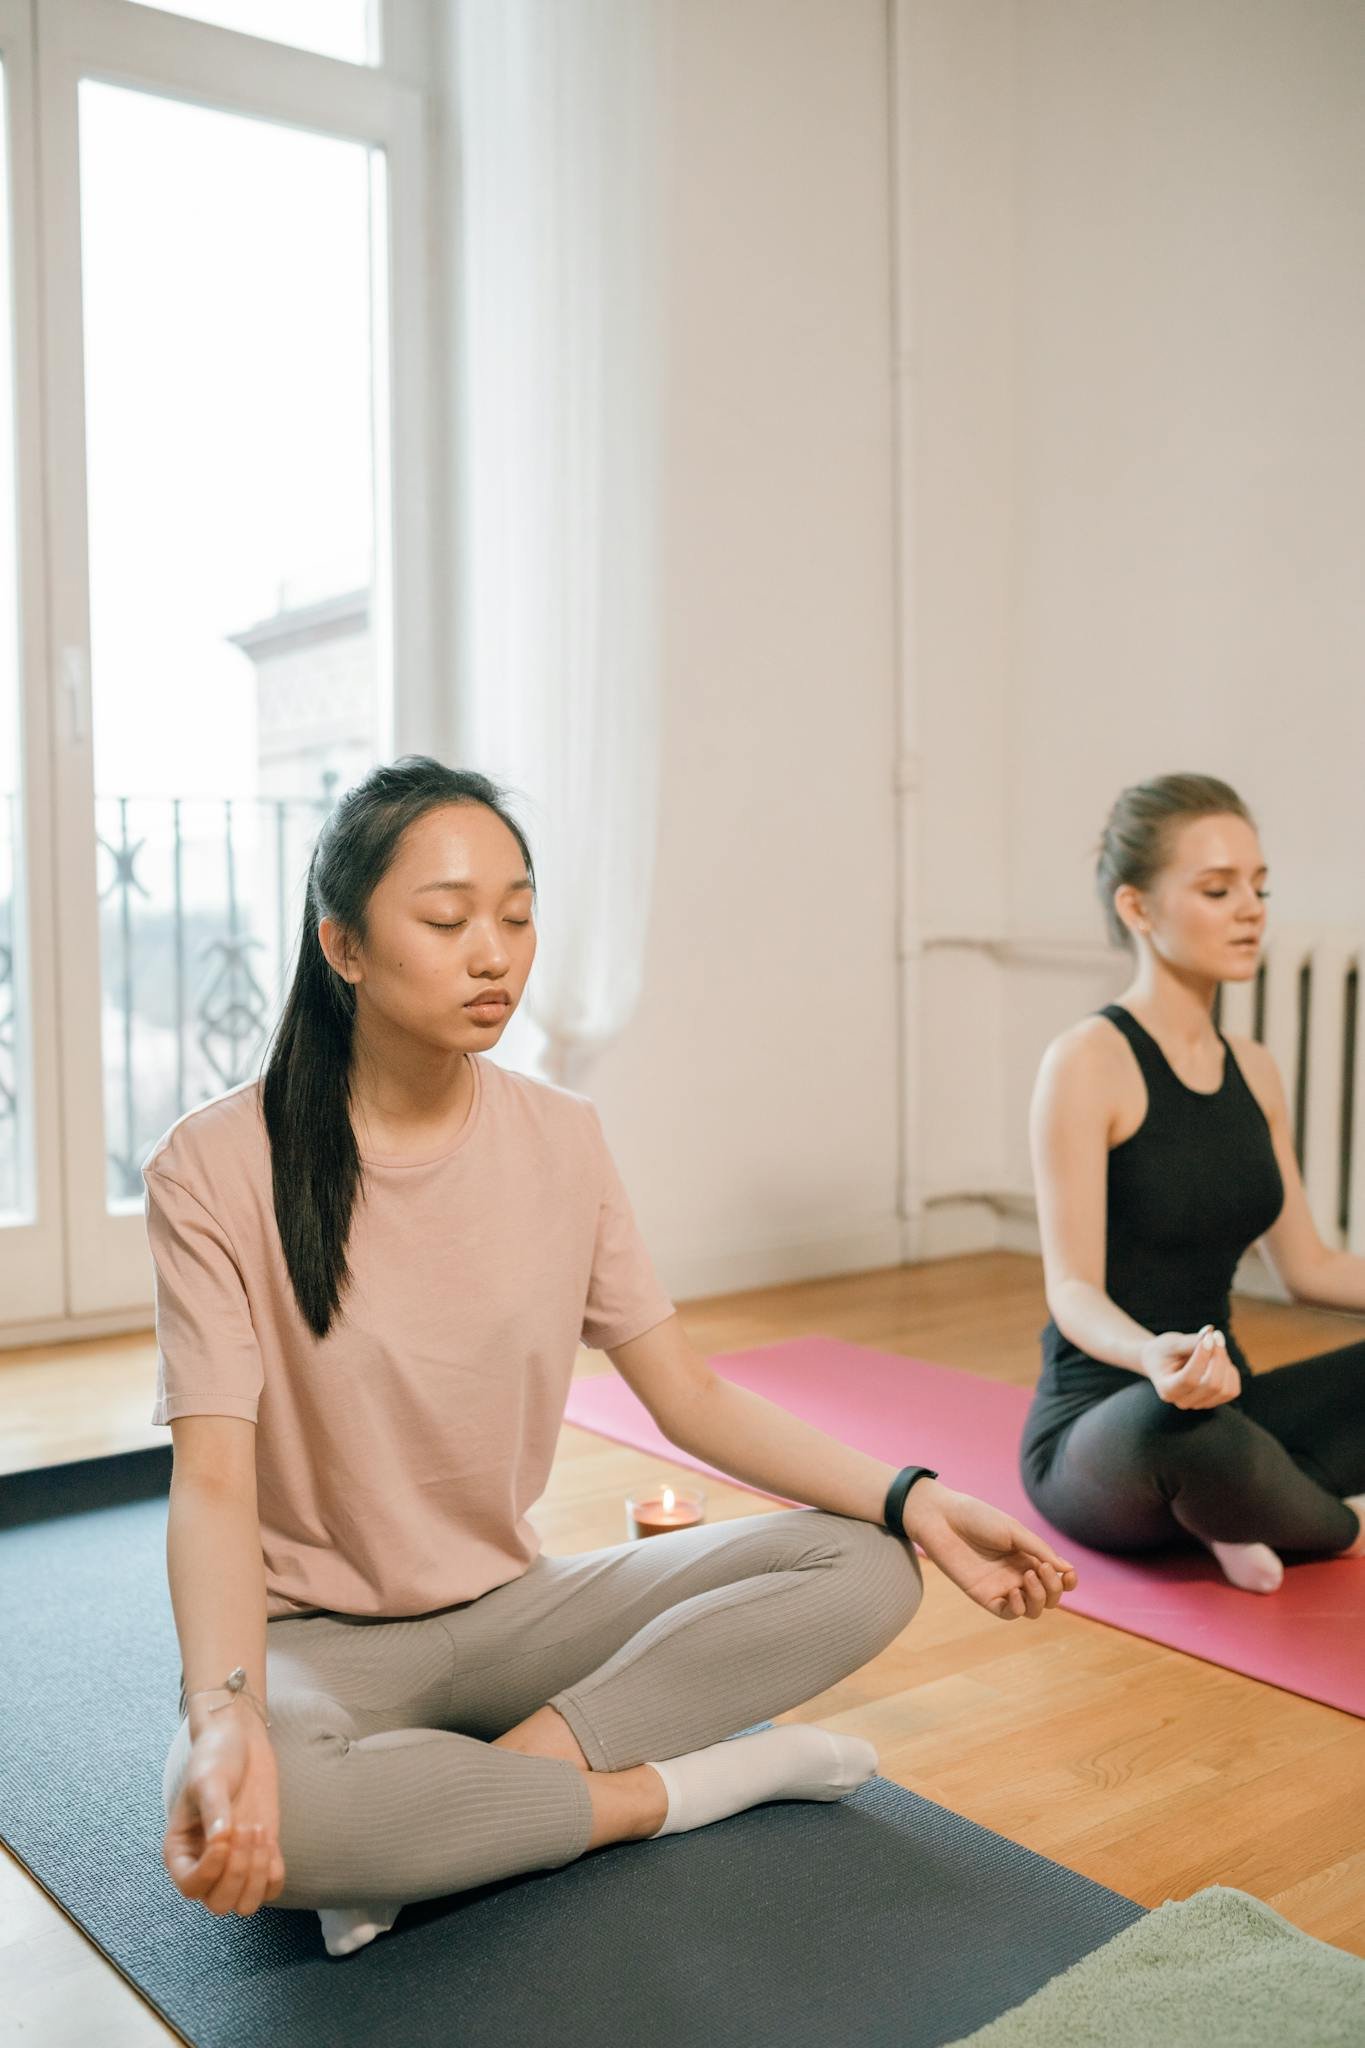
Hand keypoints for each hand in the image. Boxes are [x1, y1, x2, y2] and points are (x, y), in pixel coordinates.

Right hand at [163, 1705, 283, 1916]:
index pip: (190, 1888)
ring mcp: (233, 1864)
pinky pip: (270, 1888)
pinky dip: (273, 1871)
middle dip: (238, 1871)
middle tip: (247, 1827)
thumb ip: (214, 1810)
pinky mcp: (259, 1857)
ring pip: (245, 1904)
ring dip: (257, 1874)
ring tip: (259, 1832)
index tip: (226, 1835)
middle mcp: (204, 1865)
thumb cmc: (215, 1758)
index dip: (210, 1870)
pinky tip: (271, 1842)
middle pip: (219, 1904)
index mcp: (180, 1851)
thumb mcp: (209, 1779)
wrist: (240, 1742)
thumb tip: (220, 1840)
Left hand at [902, 1481, 1077, 1619]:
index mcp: (1029, 1555)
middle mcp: (1019, 1574)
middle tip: (1040, 1569)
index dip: (1068, 1581)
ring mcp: (1003, 1586)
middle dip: (1054, 1589)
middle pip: (1049, 1597)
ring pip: (1033, 1610)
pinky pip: (1008, 1613)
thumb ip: (1039, 1550)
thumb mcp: (1013, 1530)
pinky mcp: (985, 1596)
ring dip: (1039, 1598)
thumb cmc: (977, 1517)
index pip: (1058, 1578)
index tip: (1069, 1574)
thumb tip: (1067, 1570)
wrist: (942, 1519)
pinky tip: (1014, 1592)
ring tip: (1027, 1577)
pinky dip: (1018, 1608)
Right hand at [1141, 1326, 1240, 1408]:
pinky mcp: (1213, 1401)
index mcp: (1167, 1389)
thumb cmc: (1164, 1351)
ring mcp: (1199, 1404)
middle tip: (1215, 1336)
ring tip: (1216, 1348)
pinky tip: (1220, 1360)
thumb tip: (1210, 1332)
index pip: (1190, 1379)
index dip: (1202, 1356)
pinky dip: (1231, 1372)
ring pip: (1225, 1389)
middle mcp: (1183, 1401)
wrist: (1161, 1362)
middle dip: (1218, 1357)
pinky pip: (1232, 1390)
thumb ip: (1190, 1341)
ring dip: (1225, 1364)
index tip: (1208, 1336)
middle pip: (1212, 1385)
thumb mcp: (1171, 1343)